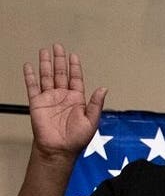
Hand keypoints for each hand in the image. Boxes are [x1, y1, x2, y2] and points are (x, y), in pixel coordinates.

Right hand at [23, 43, 107, 159]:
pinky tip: (29, 66)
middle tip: (58, 46)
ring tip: (44, 51)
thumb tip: (104, 88)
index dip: (74, 67)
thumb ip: (96, 104)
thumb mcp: (91, 121)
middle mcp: (63, 96)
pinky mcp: (37, 103)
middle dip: (59, 60)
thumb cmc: (76, 139)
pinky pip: (32, 87)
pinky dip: (30, 76)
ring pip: (47, 77)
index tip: (73, 55)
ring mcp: (49, 98)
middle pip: (60, 74)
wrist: (59, 149)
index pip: (75, 79)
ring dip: (45, 64)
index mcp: (77, 100)